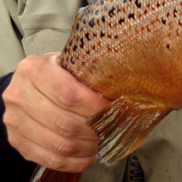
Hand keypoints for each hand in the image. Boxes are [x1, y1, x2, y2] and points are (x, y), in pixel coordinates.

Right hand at [2, 53, 109, 172]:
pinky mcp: (17, 140)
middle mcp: (19, 95)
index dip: (94, 106)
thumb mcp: (70, 62)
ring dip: (87, 147)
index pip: (68, 94)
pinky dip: (74, 161)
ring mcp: (14, 120)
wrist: (30, 84)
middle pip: (64, 122)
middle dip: (94, 129)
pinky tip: (89, 155)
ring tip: (103, 142)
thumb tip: (124, 88)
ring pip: (59, 143)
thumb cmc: (57, 72)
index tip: (113, 109)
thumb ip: (90, 72)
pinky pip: (49, 158)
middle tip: (112, 129)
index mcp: (33, 69)